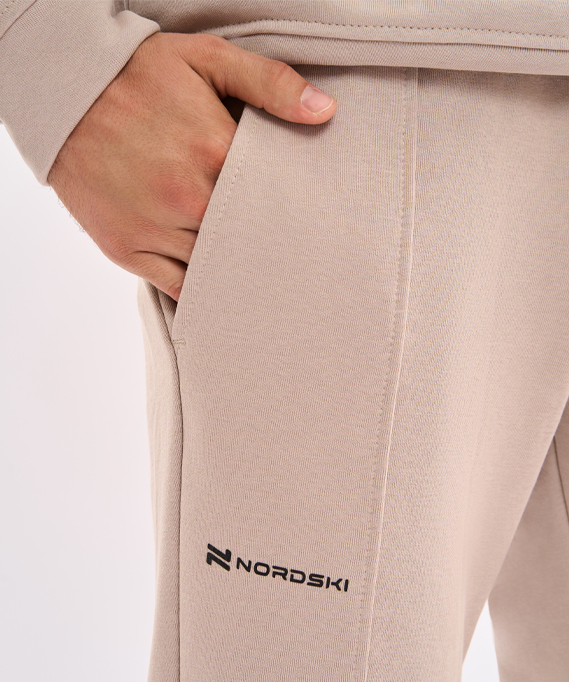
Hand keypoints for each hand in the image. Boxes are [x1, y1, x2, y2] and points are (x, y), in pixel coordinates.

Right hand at [47, 31, 336, 300]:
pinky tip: (222, 286)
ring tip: (262, 273)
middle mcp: (187, 199)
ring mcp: (154, 229)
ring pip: (216, 269)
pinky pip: (178, 286)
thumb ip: (269, 83)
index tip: (310, 222)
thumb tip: (324, 112)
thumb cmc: (136, 76)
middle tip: (294, 256)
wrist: (61, 94)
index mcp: (214, 153)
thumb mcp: (206, 58)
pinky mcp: (127, 248)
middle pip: (249, 242)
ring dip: (239, 271)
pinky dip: (203, 290)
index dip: (294, 213)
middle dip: (270, 247)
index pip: (274, 202)